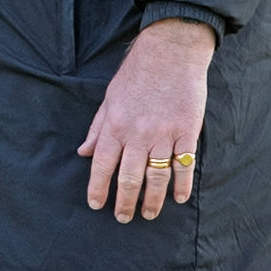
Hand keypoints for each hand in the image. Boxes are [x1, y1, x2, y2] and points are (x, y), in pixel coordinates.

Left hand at [79, 17, 214, 222]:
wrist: (170, 52)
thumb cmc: (137, 73)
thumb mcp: (109, 98)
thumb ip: (98, 128)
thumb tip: (83, 152)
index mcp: (115, 125)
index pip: (102, 164)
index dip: (98, 188)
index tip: (96, 205)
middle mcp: (138, 133)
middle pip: (129, 177)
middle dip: (125, 202)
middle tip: (123, 218)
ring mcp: (164, 134)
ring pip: (157, 177)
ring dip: (152, 200)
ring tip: (149, 214)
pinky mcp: (187, 132)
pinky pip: (184, 165)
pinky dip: (181, 185)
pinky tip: (178, 198)